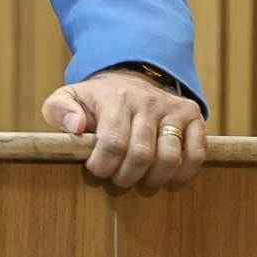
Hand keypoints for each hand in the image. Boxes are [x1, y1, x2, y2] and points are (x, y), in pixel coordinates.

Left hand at [41, 68, 206, 187]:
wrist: (129, 77)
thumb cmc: (96, 98)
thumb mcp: (69, 97)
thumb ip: (60, 110)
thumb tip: (75, 126)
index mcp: (115, 98)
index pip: (113, 143)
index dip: (103, 167)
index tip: (97, 170)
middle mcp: (147, 101)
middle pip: (141, 155)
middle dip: (126, 177)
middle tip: (118, 178)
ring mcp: (172, 107)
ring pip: (169, 157)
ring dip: (153, 178)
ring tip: (140, 177)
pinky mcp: (192, 115)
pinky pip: (196, 153)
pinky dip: (183, 172)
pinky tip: (167, 175)